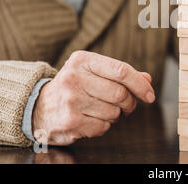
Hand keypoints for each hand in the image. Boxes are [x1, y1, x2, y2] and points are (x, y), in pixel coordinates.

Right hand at [32, 51, 154, 145]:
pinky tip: (92, 119)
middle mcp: (74, 77)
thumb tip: (147, 79)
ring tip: (103, 110)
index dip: (140, 84)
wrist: (38, 106)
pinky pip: (103, 127)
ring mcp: (71, 100)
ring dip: (116, 115)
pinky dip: (104, 126)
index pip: (121, 70)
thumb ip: (121, 74)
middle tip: (126, 105)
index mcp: (83, 60)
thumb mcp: (93, 72)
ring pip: (114, 112)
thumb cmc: (74, 86)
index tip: (150, 95)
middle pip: (120, 93)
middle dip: (129, 103)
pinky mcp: (70, 121)